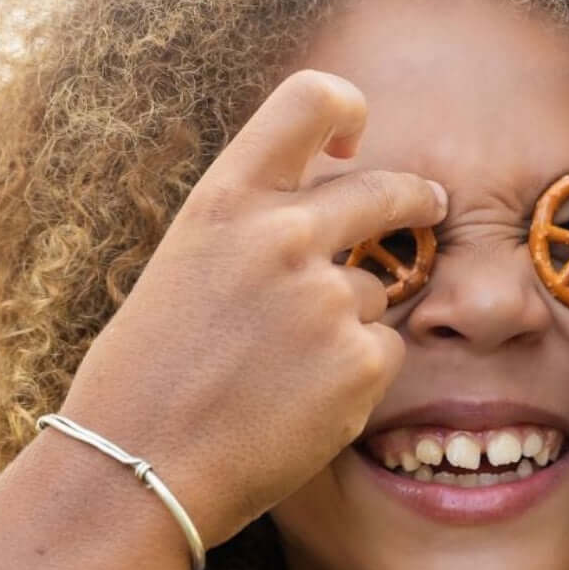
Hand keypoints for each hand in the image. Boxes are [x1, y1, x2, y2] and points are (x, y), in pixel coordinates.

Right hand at [56, 70, 446, 552]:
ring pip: (376, 290)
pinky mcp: (361, 362)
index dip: (347, 110)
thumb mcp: (185, 266)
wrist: (136, 469)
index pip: (310, 100)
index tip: (353, 142)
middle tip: (432, 203)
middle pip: (387, 189)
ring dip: (348, 321)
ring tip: (278, 371)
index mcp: (226, 201)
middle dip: (418, 197)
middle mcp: (283, 236)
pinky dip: (356, 375)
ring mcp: (328, 299)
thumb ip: (253, 228)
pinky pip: (384, 351)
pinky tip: (297, 404)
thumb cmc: (148, 376)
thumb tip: (327, 211)